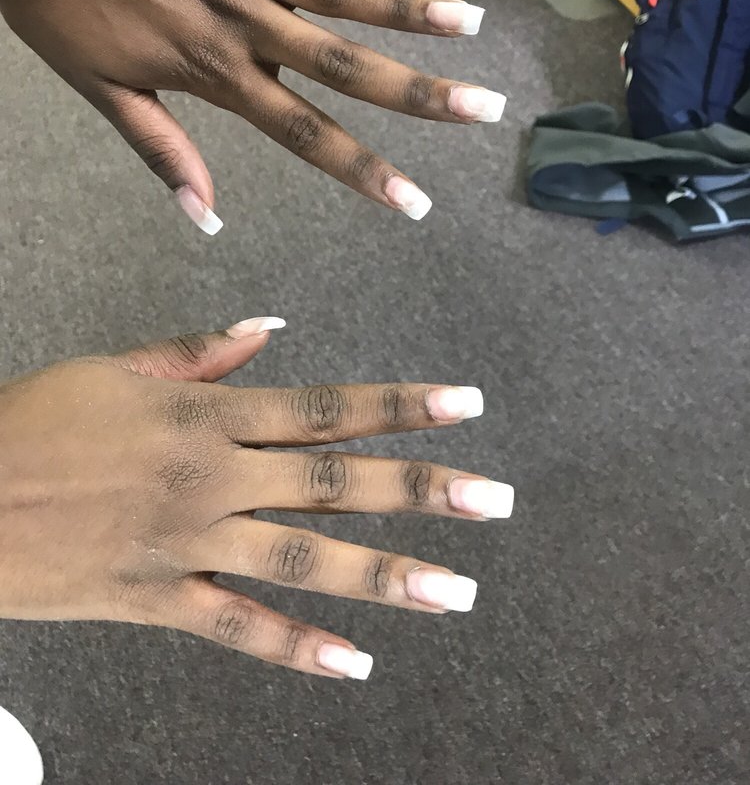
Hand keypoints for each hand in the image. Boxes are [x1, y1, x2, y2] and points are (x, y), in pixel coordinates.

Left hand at [0, 0, 505, 233]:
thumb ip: (164, 152)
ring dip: (410, 10)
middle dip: (419, 95)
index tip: (412, 202)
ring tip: (470, 26)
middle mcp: (244, 23)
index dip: (364, 172)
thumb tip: (207, 218)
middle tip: (482, 110)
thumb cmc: (58, 2)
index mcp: (214, 74)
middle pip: (345, 66)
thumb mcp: (102, 90)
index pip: (306, 134)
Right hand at [0, 318, 513, 678]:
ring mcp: (189, 544)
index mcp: (207, 415)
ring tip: (456, 592)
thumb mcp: (116, 370)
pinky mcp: (158, 600)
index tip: (466, 406)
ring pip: (303, 562)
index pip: (324, 406)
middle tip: (494, 501)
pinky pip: (238, 628)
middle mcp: (212, 478)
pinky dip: (296, 648)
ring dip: (384, 577)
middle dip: (419, 490)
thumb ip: (198, 354)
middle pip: (333, 484)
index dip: (400, 404)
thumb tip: (270, 332)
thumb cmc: (37, 421)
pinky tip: (354, 662)